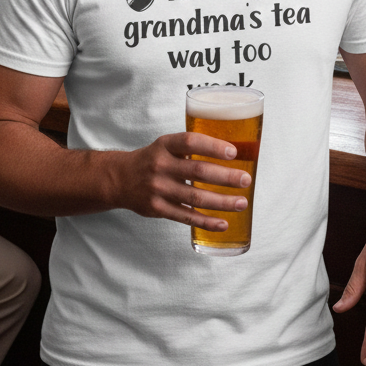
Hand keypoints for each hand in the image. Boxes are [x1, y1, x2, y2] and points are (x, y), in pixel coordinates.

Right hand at [113, 132, 251, 229]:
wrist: (120, 179)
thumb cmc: (152, 159)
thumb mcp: (166, 145)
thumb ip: (191, 148)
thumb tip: (231, 153)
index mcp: (165, 145)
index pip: (190, 142)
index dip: (213, 146)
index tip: (234, 152)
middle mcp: (160, 165)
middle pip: (198, 171)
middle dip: (225, 177)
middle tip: (245, 180)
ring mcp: (158, 189)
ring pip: (195, 197)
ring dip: (222, 202)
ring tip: (241, 203)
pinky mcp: (157, 209)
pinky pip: (186, 217)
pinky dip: (206, 221)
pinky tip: (223, 223)